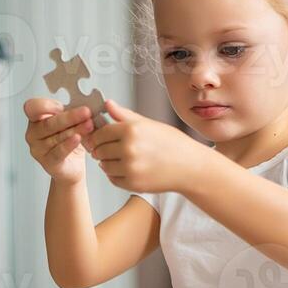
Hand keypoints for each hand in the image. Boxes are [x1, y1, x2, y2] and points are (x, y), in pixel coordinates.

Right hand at [22, 97, 96, 184]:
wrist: (73, 166)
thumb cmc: (69, 140)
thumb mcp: (69, 122)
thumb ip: (70, 111)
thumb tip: (83, 103)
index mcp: (36, 119)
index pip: (33, 107)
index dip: (47, 105)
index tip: (63, 105)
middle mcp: (33, 134)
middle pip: (48, 123)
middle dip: (69, 117)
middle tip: (86, 112)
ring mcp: (38, 149)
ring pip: (56, 137)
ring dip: (75, 129)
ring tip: (89, 125)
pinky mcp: (47, 162)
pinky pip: (58, 152)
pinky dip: (68, 144)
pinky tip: (77, 138)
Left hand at [83, 99, 210, 193]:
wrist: (189, 166)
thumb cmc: (172, 143)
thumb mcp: (148, 123)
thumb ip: (124, 115)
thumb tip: (107, 104)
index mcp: (131, 130)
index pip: (100, 133)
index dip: (98, 136)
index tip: (100, 138)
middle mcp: (129, 149)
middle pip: (99, 150)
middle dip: (102, 149)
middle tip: (110, 149)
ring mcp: (130, 168)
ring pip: (104, 166)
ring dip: (108, 163)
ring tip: (120, 158)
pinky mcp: (133, 184)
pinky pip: (113, 179)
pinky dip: (115, 175)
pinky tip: (127, 168)